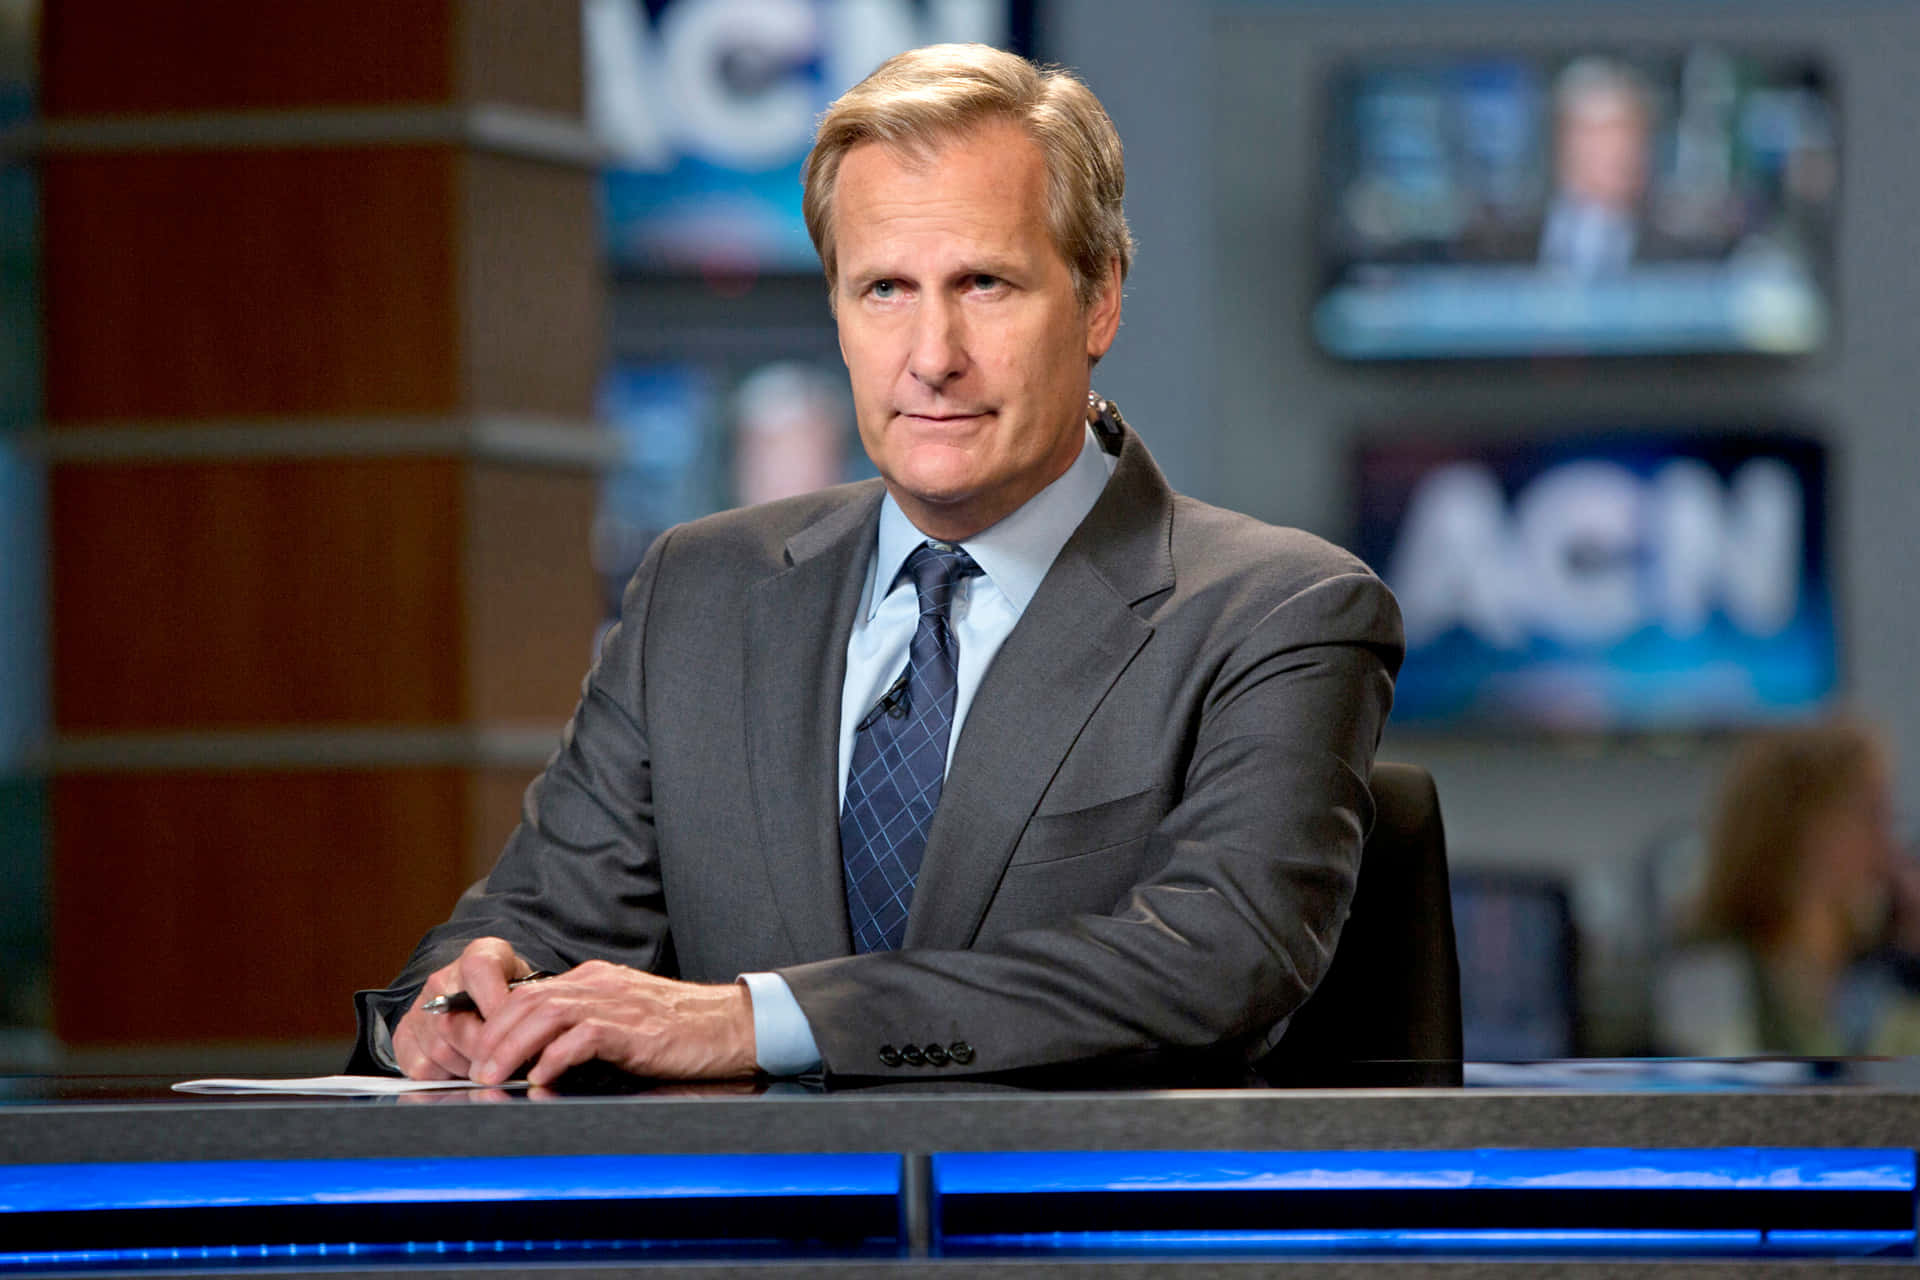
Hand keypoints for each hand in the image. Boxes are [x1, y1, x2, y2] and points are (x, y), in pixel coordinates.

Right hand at [391, 938, 536, 1080]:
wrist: (472, 992)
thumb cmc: (506, 990)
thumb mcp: (527, 981)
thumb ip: (531, 998)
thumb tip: (536, 1030)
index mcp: (477, 958)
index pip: (481, 972)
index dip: (498, 1007)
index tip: (517, 1033)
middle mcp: (441, 981)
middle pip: (457, 1025)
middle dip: (485, 1052)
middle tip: (504, 1063)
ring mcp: (419, 1009)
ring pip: (440, 1051)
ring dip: (468, 1067)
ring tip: (488, 1066)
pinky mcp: (404, 1036)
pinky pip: (422, 1068)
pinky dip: (446, 1077)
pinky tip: (464, 1069)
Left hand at [467, 960, 757, 1085]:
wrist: (731, 1024)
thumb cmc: (681, 1029)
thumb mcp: (625, 1017)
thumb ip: (586, 1025)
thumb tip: (543, 1054)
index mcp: (595, 979)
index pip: (530, 993)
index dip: (497, 1022)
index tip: (478, 1052)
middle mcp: (599, 984)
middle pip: (528, 1001)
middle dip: (493, 1037)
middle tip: (475, 1071)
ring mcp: (616, 1003)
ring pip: (545, 1014)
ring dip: (512, 1047)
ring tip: (494, 1077)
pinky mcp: (633, 1029)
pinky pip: (581, 1037)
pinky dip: (554, 1057)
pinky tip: (541, 1078)